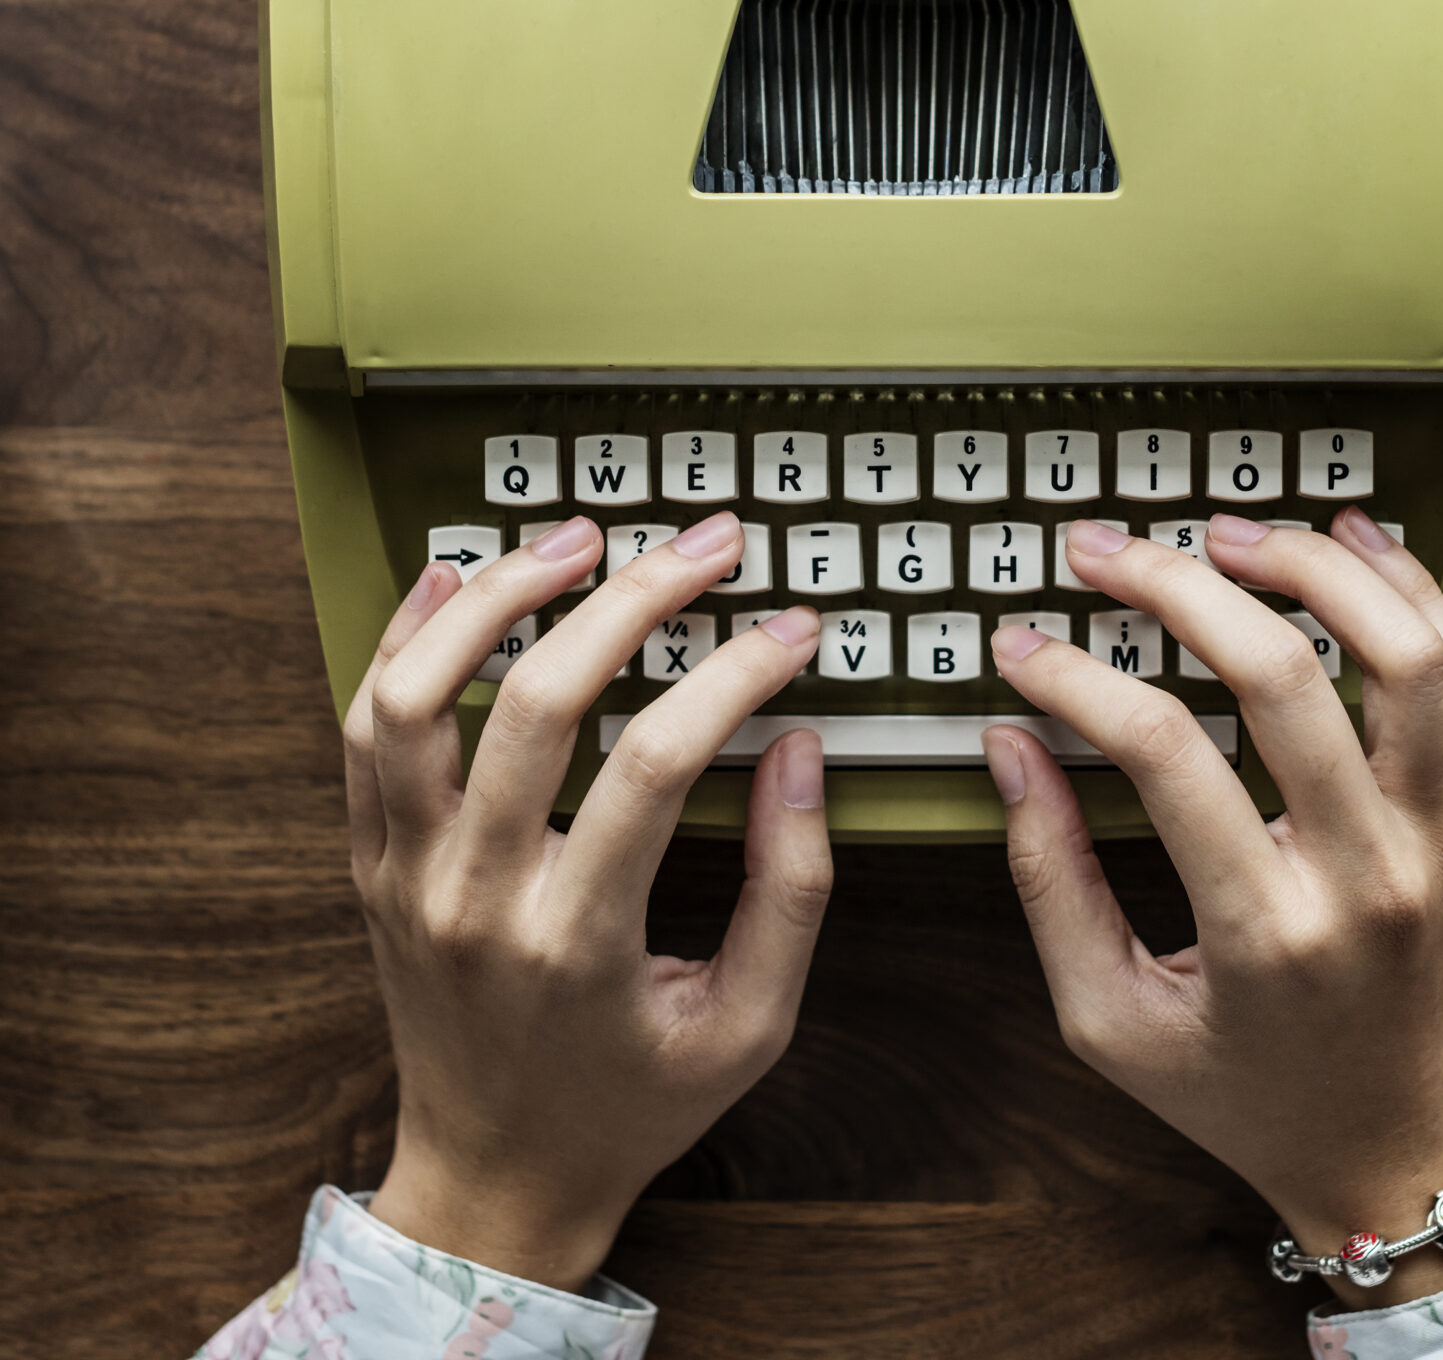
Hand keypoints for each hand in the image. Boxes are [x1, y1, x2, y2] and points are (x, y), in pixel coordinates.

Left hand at [344, 510, 831, 1291]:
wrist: (493, 1182)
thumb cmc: (630, 1104)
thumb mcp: (749, 1027)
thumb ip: (792, 890)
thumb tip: (798, 748)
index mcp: (578, 943)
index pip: (659, 762)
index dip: (736, 674)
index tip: (792, 628)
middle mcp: (478, 900)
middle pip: (541, 703)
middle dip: (635, 598)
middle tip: (705, 543)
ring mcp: (409, 876)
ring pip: (420, 697)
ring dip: (498, 598)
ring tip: (576, 537)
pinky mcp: (373, 863)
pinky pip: (366, 729)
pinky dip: (406, 639)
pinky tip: (458, 575)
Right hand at [982, 506, 1442, 1307]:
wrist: (1405, 1162)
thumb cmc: (1250, 1099)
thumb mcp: (1113, 1023)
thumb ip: (1053, 879)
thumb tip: (1009, 746)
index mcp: (1267, 932)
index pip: (1162, 752)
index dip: (1076, 677)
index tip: (1023, 645)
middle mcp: (1366, 874)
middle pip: (1279, 674)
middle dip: (1174, 585)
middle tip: (1103, 549)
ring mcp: (1437, 840)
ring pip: (1400, 653)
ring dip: (1310, 566)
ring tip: (1227, 532)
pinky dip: (1412, 591)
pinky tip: (1351, 540)